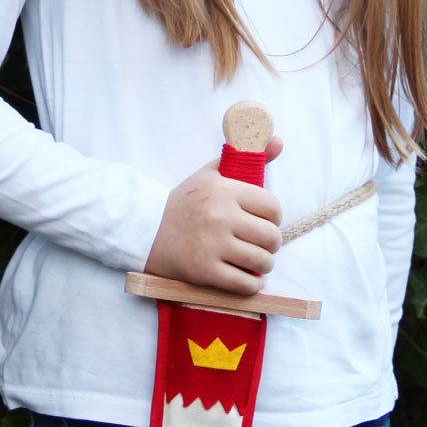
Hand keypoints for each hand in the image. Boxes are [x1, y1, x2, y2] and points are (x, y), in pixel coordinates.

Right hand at [144, 137, 282, 294]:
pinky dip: (251, 284)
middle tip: (260, 244)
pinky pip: (245, 284)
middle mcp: (220, 217)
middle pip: (271, 237)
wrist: (147, 231)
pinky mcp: (205, 272)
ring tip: (254, 261)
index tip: (263, 222)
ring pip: (263, 262)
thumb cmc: (185, 202)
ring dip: (263, 264)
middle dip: (271, 243)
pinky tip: (246, 277)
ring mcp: (212, 246)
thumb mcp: (211, 174)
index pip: (273, 207)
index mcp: (224, 191)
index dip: (273, 217)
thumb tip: (278, 141)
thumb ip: (245, 158)